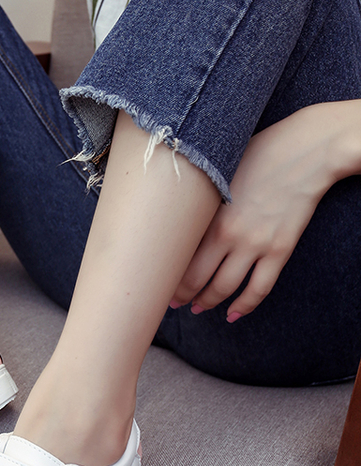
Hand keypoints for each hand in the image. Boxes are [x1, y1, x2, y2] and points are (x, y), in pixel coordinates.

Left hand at [171, 104, 334, 321]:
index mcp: (208, 216)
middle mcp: (229, 236)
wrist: (307, 150)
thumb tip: (178, 218)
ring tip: (198, 309)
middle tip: (173, 303)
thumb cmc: (259, 153)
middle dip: (181, 296)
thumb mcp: (219, 173)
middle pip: (196, 280)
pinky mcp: (280, 249)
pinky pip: (259, 288)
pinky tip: (233, 315)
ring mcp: (256, 245)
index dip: (165, 277)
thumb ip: (200, 201)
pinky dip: (245, 306)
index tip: (157, 283)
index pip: (177, 259)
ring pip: (224, 288)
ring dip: (207, 303)